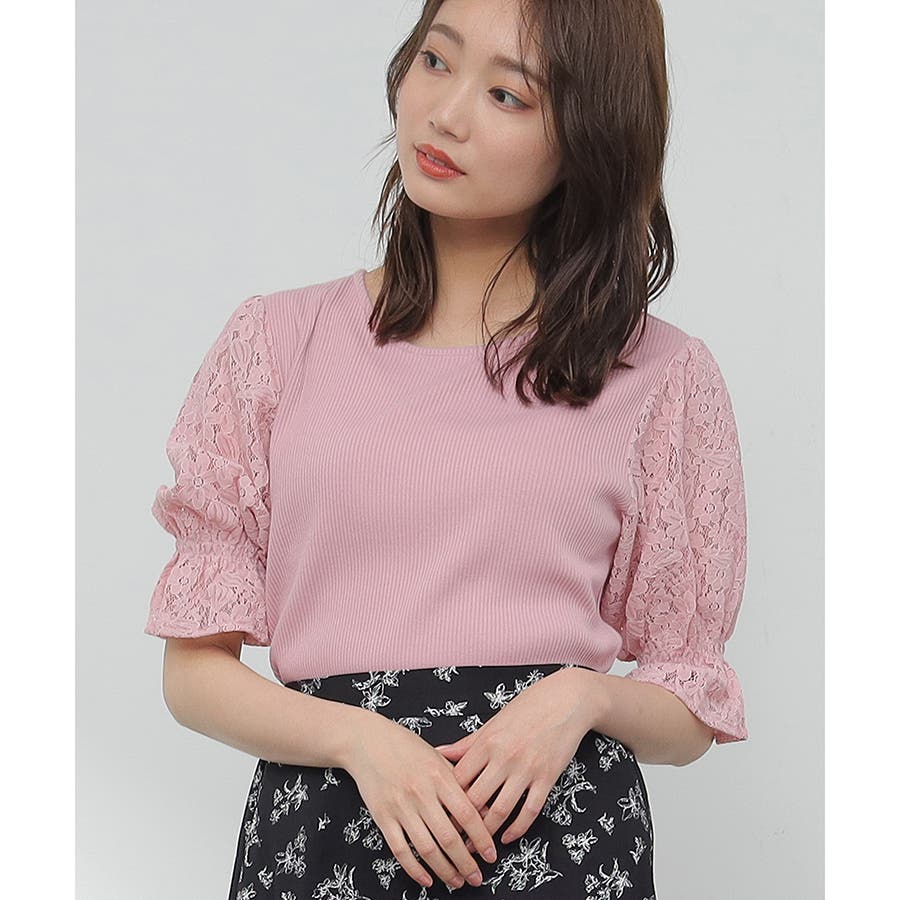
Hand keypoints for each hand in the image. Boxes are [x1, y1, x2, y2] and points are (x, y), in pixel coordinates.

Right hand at [344, 712, 497, 889]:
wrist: (368, 741)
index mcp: (439, 776)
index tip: (490, 855)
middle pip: (449, 837)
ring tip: (456, 881)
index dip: (482, 839)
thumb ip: (461, 783)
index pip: (467, 814)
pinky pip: (400, 850)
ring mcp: (400, 806)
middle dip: (466, 863)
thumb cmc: (406, 746)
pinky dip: (415, 869)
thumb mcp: (438, 758)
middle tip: (476, 877)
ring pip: (427, 848)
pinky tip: (426, 878)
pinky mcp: (382, 816)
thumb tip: (484, 810)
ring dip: (444, 871)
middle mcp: (421, 793)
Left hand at [433, 667, 597, 847]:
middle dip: (462, 825)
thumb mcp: (493, 723)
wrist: (565, 700)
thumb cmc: (526, 709)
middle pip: (475, 799)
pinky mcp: (547, 777)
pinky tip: (507, 837)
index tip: (439, 817)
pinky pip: (530, 810)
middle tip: (452, 842)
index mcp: (486, 742)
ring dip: (486, 834)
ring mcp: (526, 768)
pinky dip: (517, 828)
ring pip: (500, 810)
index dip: (446, 801)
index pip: (458, 779)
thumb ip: (466, 743)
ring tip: (477, 849)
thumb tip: (438, 752)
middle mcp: (503, 757)